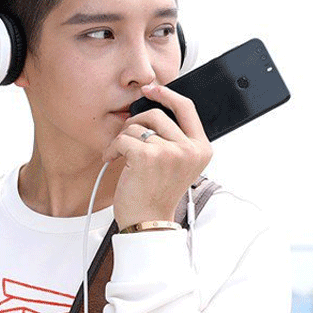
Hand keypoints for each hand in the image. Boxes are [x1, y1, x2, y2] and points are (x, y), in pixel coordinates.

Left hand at [102, 82, 213, 230]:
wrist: (148, 223)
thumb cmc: (157, 195)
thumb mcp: (178, 165)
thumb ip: (176, 139)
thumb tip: (156, 106)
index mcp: (201, 149)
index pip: (186, 107)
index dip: (167, 94)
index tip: (151, 89)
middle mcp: (189, 149)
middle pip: (156, 114)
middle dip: (135, 124)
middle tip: (126, 139)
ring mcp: (169, 152)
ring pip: (137, 126)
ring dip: (123, 139)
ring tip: (121, 156)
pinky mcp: (147, 156)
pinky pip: (122, 138)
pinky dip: (112, 148)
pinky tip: (111, 160)